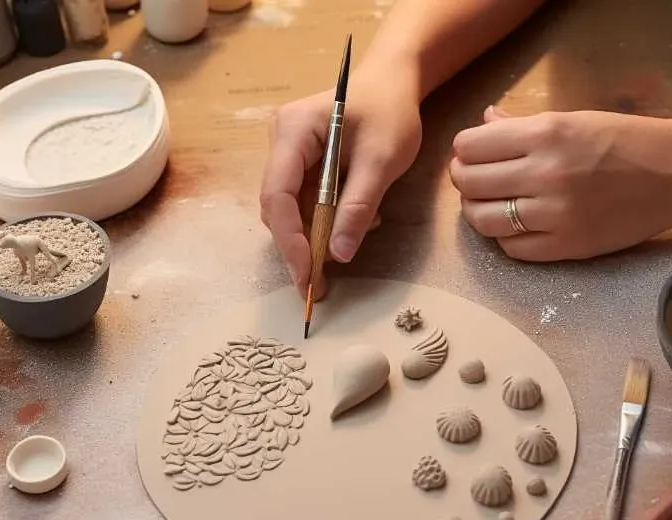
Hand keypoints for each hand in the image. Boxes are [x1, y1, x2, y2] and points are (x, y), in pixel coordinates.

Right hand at [259, 68, 422, 296]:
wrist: (394, 83)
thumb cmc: (389, 111)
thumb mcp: (382, 159)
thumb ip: (358, 205)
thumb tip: (339, 253)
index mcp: (293, 131)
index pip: (277, 194)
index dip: (288, 238)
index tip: (306, 272)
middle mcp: (282, 143)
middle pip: (279, 207)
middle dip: (300, 246)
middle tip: (320, 285)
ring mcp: (290, 155)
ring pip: (293, 210)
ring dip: (319, 234)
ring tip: (353, 239)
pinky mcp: (303, 166)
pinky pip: (308, 203)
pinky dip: (330, 219)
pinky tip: (360, 218)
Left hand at [450, 107, 671, 260]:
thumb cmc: (624, 140)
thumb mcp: (573, 119)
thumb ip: (522, 125)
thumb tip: (483, 123)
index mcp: (545, 134)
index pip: (469, 146)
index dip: (464, 150)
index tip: (472, 154)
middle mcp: (545, 173)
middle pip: (470, 184)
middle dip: (465, 180)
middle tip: (475, 179)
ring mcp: (555, 214)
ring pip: (483, 220)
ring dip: (477, 211)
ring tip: (490, 203)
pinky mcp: (567, 246)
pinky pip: (512, 249)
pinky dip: (505, 238)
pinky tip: (516, 225)